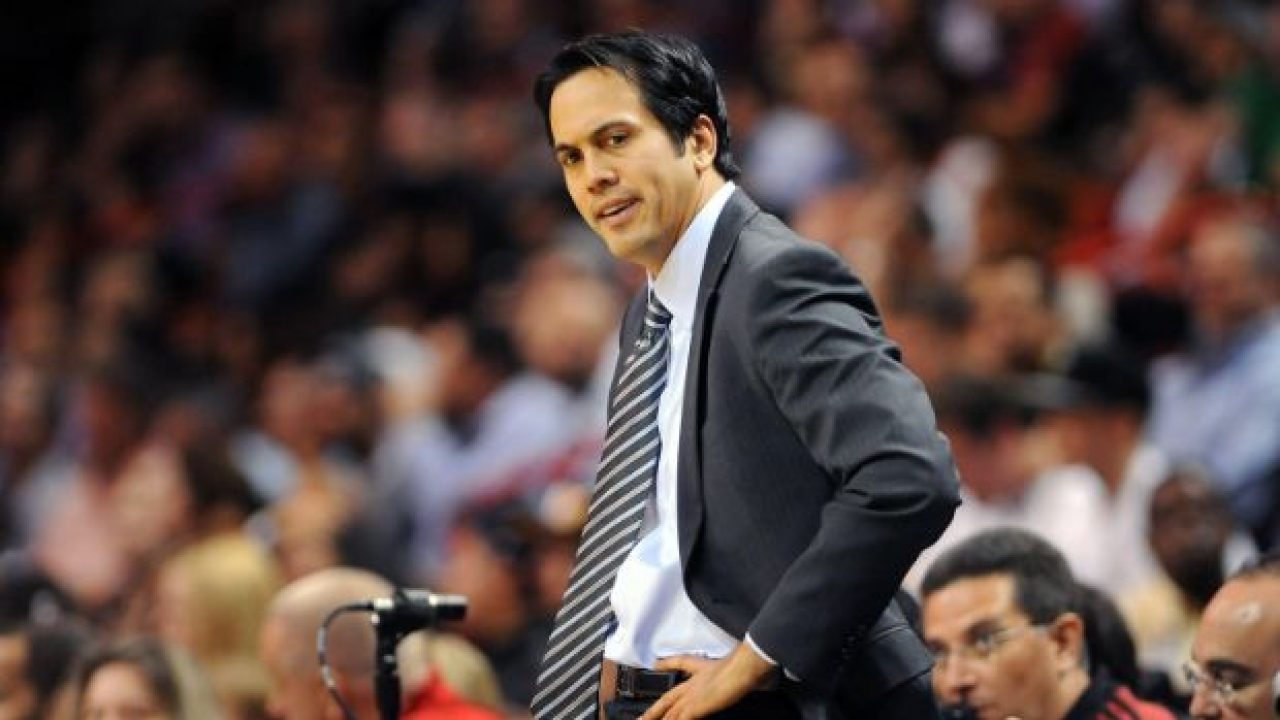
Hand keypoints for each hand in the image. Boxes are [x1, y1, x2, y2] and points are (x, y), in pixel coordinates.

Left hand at [638, 643, 777, 719]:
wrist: (743, 667)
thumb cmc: (745, 666)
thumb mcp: (737, 665)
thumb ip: (736, 669)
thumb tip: (753, 675)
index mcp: (702, 668)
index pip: (681, 664)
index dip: (666, 663)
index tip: (656, 664)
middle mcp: (693, 682)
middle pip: (667, 697)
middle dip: (654, 710)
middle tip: (640, 718)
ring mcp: (692, 696)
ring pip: (668, 712)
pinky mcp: (694, 708)